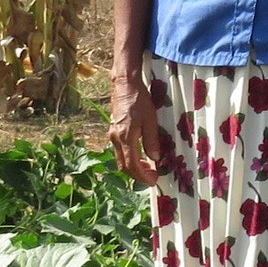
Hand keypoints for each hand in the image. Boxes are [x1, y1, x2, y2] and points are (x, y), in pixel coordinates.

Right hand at [108, 69, 162, 185]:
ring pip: (120, 159)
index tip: (153, 181)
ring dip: (133, 167)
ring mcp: (112, 135)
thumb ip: (152, 140)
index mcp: (125, 138)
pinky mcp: (113, 131)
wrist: (124, 85)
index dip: (142, 176)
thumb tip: (155, 158)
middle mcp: (115, 139)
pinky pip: (120, 151)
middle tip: (152, 178)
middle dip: (137, 175)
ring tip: (148, 168)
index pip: (131, 165)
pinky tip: (140, 156)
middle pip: (124, 166)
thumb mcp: (150, 120)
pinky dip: (130, 158)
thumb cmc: (139, 100)